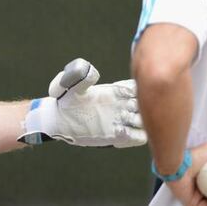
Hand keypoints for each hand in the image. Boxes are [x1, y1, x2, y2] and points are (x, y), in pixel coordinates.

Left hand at [19, 58, 146, 147]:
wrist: (60, 121)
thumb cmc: (65, 101)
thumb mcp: (70, 87)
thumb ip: (79, 77)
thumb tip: (90, 69)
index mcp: (115, 91)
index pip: (138, 86)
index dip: (136, 87)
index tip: (123, 90)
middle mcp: (121, 105)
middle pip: (146, 103)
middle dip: (142, 104)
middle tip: (126, 105)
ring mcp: (121, 121)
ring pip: (146, 120)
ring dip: (141, 119)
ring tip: (122, 118)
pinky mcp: (118, 137)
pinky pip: (140, 137)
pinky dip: (135, 135)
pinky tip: (118, 130)